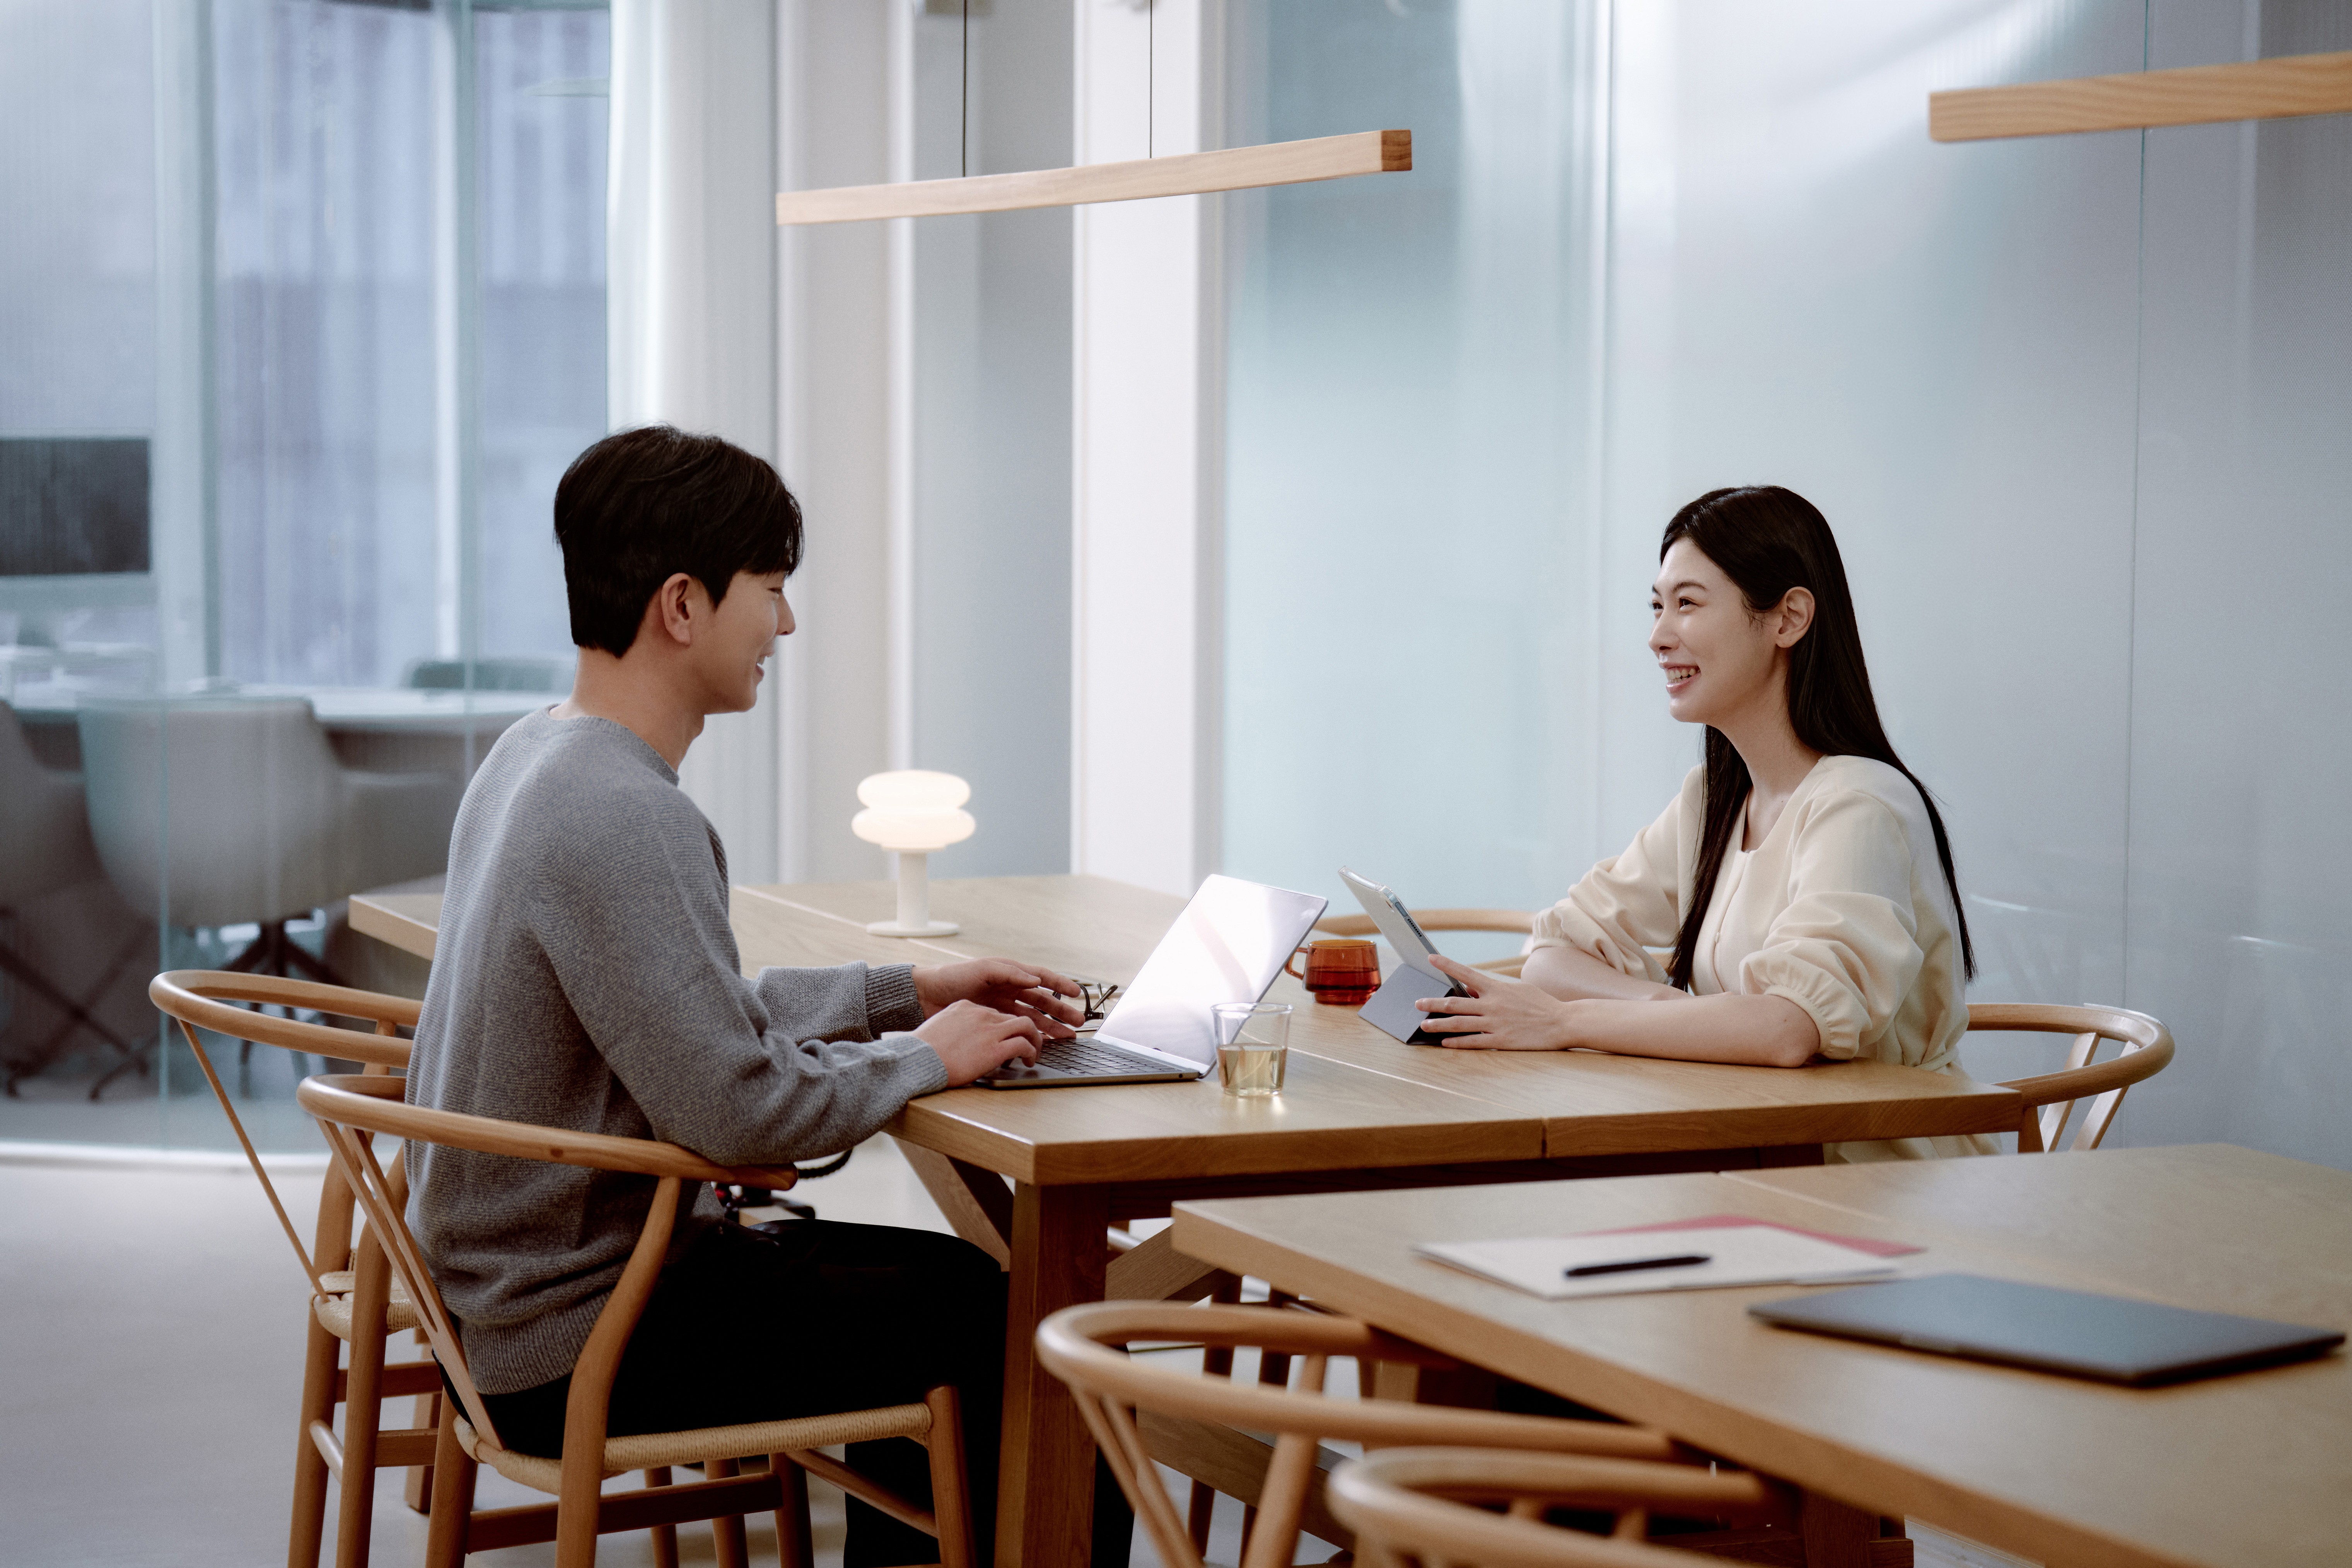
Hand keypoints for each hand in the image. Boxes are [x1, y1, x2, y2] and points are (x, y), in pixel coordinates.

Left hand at [912, 958, 1084, 1037]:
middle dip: (1061, 1012)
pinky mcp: (993, 1022)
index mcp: (1009, 973)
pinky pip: (1018, 1028)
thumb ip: (1010, 973)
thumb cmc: (952, 977)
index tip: (1077, 993)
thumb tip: (1035, 980)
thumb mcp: (982, 970)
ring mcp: (1002, 1007)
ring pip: (1033, 1017)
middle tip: (1078, 1022)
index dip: (1060, 985)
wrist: (926, 996)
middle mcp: (1009, 990)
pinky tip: (1042, 1043)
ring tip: (1066, 1037)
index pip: (1041, 978)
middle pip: (1042, 1001)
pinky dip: (1031, 1035)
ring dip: (1050, 1026)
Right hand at [918, 1000, 1045, 1084]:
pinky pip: (1023, 1044)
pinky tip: (1028, 1061)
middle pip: (1013, 1016)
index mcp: (967, 1006)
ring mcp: (989, 1030)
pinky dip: (1031, 1052)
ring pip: (1026, 1025)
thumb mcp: (939, 1027)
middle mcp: (981, 1014)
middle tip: (1030, 1043)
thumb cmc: (923, 1050)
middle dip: (1026, 1030)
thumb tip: (962, 1039)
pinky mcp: (995, 1048)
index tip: (1007, 1037)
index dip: (1004, 1027)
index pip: (995, 1012)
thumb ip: (955, 1027)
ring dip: (1035, 1039)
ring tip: (1034, 1052)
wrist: (918, 1059)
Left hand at [1414, 956, 1576, 1050]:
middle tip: (1417, 1003)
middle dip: (1433, 1003)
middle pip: (1455, 1003)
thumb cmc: (1541, 1004)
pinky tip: (1445, 1043)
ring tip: (1424, 1025)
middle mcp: (1492, 1004)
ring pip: (1459, 1024)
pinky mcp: (1500, 1041)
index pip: (1466, 973)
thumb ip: (1495, 990)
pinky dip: (1457, 1043)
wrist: (1562, 1022)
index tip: (1430, 958)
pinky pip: (1473, 1042)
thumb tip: (1474, 990)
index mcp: (1497, 988)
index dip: (1446, 965)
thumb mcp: (1518, 989)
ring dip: (1438, 1025)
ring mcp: (1495, 1024)